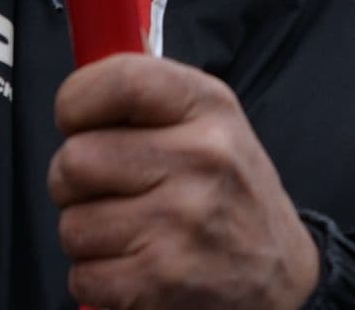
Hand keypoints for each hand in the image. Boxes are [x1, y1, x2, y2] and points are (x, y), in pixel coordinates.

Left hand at [48, 54, 319, 309]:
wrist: (282, 277)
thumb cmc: (231, 195)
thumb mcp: (212, 124)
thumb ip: (149, 98)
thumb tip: (82, 74)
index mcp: (209, 107)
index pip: (120, 80)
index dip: (76, 101)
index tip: (74, 120)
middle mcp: (202, 157)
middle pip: (75, 160)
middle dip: (74, 182)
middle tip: (105, 190)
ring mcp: (183, 220)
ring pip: (72, 224)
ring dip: (88, 235)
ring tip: (130, 233)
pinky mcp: (164, 279)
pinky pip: (83, 275)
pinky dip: (97, 278)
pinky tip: (134, 267)